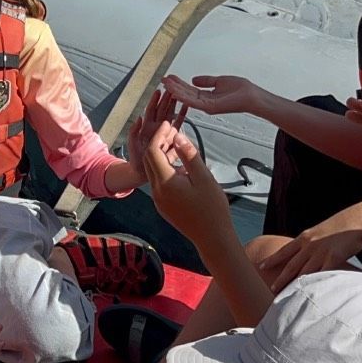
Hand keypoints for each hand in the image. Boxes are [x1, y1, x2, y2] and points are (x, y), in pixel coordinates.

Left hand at [130, 89, 233, 251]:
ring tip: (177, 145)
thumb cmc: (212, 209)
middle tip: (172, 131)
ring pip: (153, 171)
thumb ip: (189, 155)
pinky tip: (179, 165)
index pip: (152, 151)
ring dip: (161, 156)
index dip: (159, 135)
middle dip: (158, 143)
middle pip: (149, 160)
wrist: (212, 238)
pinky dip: (164, 169)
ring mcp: (158, 200)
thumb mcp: (204, 177)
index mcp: (165, 183)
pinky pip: (159, 182)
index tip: (170, 125)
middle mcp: (157, 192)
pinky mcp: (163, 206)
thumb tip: (178, 137)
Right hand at [161, 74, 260, 116]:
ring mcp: (206, 106)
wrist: (252, 96)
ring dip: (175, 90)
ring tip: (165, 83)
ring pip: (187, 98)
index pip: (189, 90)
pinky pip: (193, 101)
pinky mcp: (210, 107)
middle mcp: (205, 103)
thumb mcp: (219, 82)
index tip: (169, 78)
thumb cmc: (241, 91)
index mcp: (207, 97)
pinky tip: (175, 90)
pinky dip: (183, 95)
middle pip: (185, 94)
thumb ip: (207, 81)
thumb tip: (194, 79)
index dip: (178, 84)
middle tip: (162, 80)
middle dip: (173, 87)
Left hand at [257, 203, 361, 292]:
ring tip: (287, 296)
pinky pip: (322, 275)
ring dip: (295, 286)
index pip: (284, 251)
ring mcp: (321, 252)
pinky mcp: (333, 258)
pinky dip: (315, 285)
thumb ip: (313, 241)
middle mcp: (309, 245)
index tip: (261, 267)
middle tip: (272, 289)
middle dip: (280, 279)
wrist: (358, 218)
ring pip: (304, 273)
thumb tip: (307, 251)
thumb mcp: (322, 230)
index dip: (272, 260)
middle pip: (291, 266)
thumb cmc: (342, 225)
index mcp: (306, 237)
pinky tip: (310, 294)